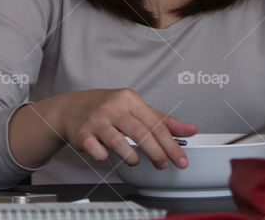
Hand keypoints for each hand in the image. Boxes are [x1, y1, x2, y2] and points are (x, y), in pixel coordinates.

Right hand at [50, 88, 197, 169]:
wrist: (73, 107)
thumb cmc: (109, 108)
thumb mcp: (137, 108)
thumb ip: (163, 120)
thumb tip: (191, 129)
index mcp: (130, 99)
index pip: (156, 124)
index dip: (171, 144)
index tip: (180, 159)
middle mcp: (113, 107)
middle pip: (141, 133)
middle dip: (156, 153)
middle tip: (162, 165)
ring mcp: (97, 120)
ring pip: (119, 142)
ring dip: (131, 157)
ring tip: (136, 161)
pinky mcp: (82, 134)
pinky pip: (96, 149)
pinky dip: (104, 156)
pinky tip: (107, 155)